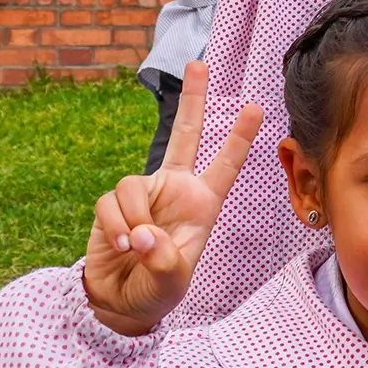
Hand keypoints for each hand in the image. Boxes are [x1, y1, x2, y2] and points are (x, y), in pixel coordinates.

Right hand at [83, 62, 263, 335]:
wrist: (120, 303)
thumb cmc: (157, 290)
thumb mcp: (172, 282)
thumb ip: (165, 260)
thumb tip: (144, 234)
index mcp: (202, 203)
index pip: (225, 165)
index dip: (240, 137)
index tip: (257, 107)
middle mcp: (175, 190)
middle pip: (186, 134)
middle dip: (193, 99)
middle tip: (199, 64)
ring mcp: (143, 194)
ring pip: (133, 183)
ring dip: (133, 217)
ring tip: (137, 245)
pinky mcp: (112, 205)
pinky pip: (110, 203)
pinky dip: (115, 225)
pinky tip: (122, 245)